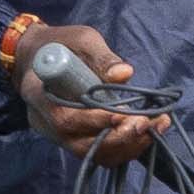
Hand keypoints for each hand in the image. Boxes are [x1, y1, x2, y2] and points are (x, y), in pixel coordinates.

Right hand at [14, 20, 168, 168]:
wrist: (45, 56)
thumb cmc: (64, 44)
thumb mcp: (81, 40)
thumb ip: (101, 57)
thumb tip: (124, 74)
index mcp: (37, 93)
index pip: (63, 119)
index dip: (94, 121)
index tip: (122, 114)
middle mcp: (45, 121)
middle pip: (80, 144)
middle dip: (117, 137)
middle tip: (146, 122)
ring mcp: (59, 134)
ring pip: (93, 153)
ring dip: (127, 145)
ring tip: (156, 126)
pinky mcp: (76, 139)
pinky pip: (101, 153)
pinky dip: (126, 147)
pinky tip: (150, 131)